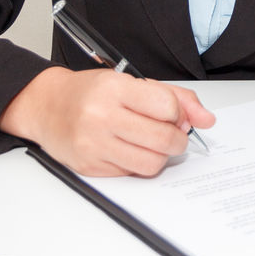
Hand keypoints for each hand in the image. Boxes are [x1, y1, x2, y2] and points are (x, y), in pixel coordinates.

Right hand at [0, 66, 215, 176]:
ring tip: (153, 143)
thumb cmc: (91, 92)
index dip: (179, 113)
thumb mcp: (131, 81)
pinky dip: (139, 164)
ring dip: (162, 156)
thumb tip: (207, 119)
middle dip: (178, 140)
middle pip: (163, 139)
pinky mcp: (90, 167)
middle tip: (173, 134)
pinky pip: (132, 173)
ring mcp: (94, 145)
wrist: (47, 107)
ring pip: (151, 164)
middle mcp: (102, 116)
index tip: (174, 114)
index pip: (167, 107)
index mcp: (115, 88)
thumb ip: (175, 97)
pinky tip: (130, 149)